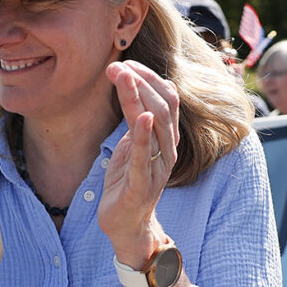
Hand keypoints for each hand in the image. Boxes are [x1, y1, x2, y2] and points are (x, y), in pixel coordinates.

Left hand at [99, 61, 178, 267]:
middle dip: (141, 82)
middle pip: (164, 107)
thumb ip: (134, 119)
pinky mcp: (142, 185)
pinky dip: (144, 136)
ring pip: (157, 126)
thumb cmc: (128, 182)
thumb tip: (128, 84)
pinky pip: (145, 157)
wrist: (126, 224)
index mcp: (167, 138)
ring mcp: (158, 168)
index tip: (126, 62)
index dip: (149, 77)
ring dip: (139, 99)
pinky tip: (142, 117)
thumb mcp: (130, 144)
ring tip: (124, 78)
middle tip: (118, 66)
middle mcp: (168, 150)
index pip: (167, 98)